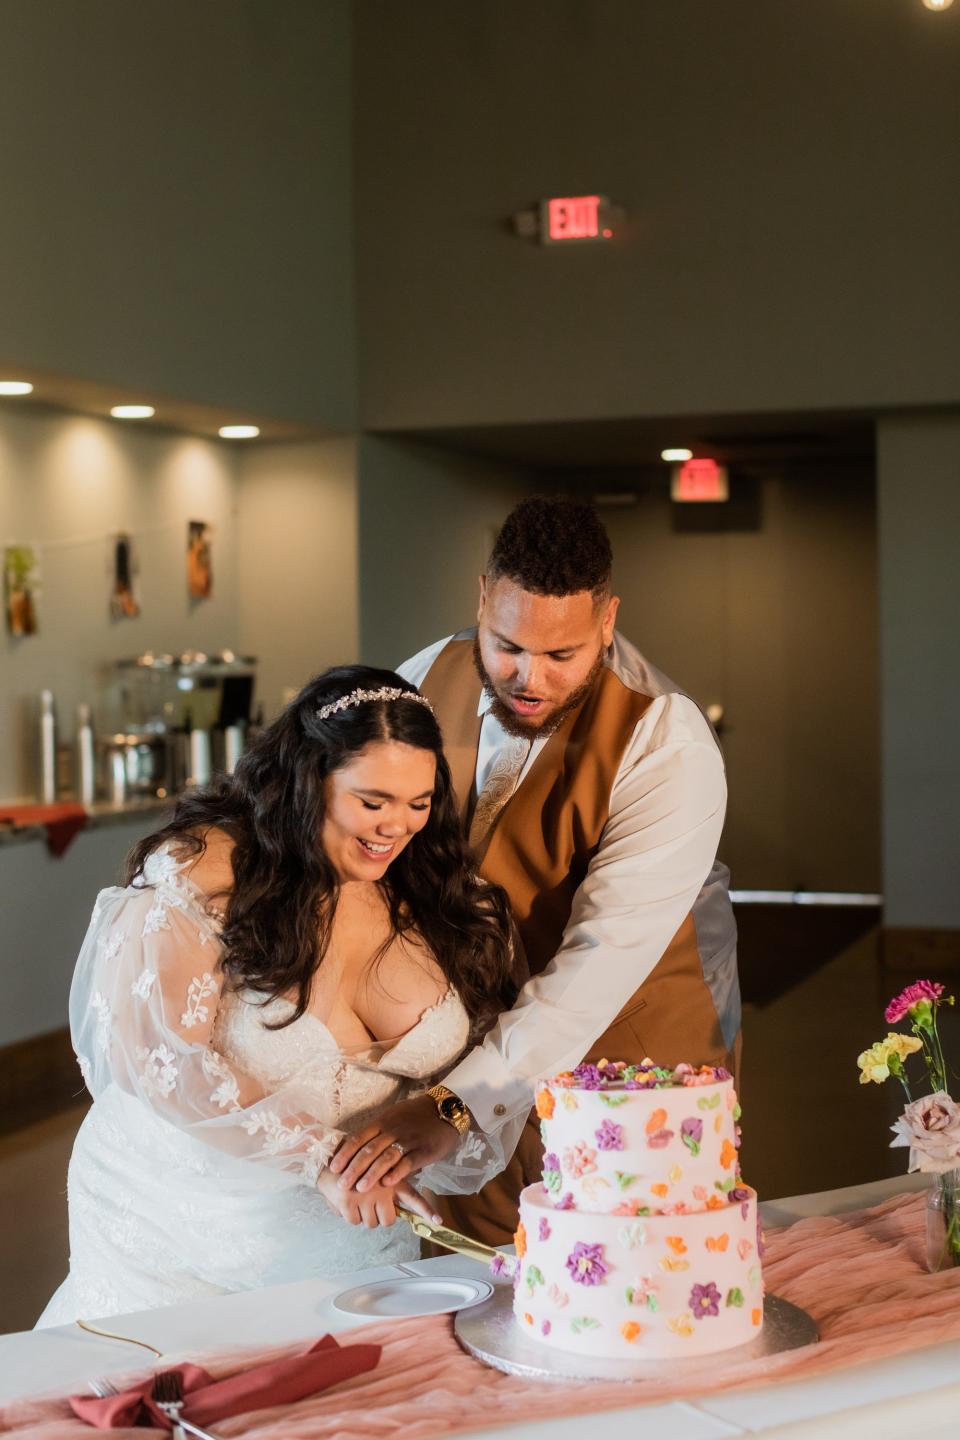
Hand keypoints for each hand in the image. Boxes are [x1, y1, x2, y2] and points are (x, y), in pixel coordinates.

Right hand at [315, 1167, 440, 1228]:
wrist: (326, 1156)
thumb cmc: (353, 1163)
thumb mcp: (375, 1167)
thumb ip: (389, 1183)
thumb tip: (396, 1205)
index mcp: (391, 1177)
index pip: (412, 1196)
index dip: (426, 1210)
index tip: (439, 1221)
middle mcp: (380, 1187)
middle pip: (388, 1219)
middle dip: (380, 1215)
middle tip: (371, 1204)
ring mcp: (365, 1196)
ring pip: (371, 1223)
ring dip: (364, 1215)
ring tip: (357, 1199)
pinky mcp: (348, 1203)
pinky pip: (354, 1222)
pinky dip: (350, 1215)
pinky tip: (345, 1200)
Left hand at [330, 1094, 460, 1193]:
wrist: (446, 1109)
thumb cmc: (416, 1114)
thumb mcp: (394, 1116)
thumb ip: (378, 1130)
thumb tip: (359, 1145)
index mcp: (383, 1122)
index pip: (358, 1138)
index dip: (345, 1154)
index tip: (333, 1168)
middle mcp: (392, 1131)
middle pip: (369, 1151)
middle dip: (353, 1169)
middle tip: (342, 1184)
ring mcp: (408, 1140)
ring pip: (385, 1158)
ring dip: (371, 1174)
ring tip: (360, 1188)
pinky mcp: (423, 1151)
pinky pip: (407, 1163)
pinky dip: (396, 1174)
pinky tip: (386, 1185)